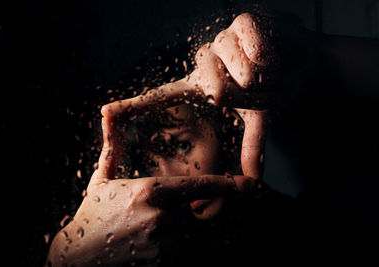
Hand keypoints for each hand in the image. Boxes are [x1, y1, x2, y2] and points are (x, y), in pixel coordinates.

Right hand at [47, 108, 254, 266]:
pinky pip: (175, 248)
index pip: (200, 185)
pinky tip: (141, 242)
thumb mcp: (103, 179)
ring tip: (138, 230)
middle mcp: (162, 216)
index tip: (251, 184)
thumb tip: (107, 115)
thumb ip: (113, 147)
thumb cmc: (91, 214)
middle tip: (143, 215)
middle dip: (176, 211)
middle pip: (189, 210)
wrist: (78, 256)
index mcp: (151, 191)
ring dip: (169, 228)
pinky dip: (164, 244)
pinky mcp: (164, 261)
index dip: (228, 185)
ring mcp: (164, 242)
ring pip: (182, 231)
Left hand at [101, 13, 267, 179]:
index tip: (107, 113)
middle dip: (247, 94)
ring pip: (238, 71)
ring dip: (261, 76)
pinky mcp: (239, 23)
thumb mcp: (259, 117)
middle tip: (259, 87)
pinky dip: (268, 54)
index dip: (135, 106)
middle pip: (217, 90)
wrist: (300, 60)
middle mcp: (204, 63)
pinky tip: (270, 51)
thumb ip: (253, 145)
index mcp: (201, 86)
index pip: (163, 96)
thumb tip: (254, 181)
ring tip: (266, 69)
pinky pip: (253, 45)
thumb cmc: (271, 88)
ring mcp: (219, 42)